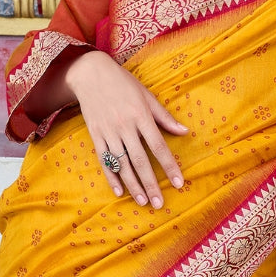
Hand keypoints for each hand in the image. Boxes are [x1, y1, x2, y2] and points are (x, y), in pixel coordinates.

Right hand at [65, 50, 187, 208]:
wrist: (90, 73)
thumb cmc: (123, 83)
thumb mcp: (147, 96)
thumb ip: (164, 117)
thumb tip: (184, 132)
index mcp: (141, 116)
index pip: (159, 146)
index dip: (169, 166)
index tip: (179, 183)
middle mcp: (125, 126)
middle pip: (141, 160)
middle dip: (151, 183)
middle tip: (159, 203)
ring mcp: (109, 132)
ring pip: (122, 164)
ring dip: (133, 185)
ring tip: (143, 202)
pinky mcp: (96, 135)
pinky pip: (104, 160)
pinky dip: (112, 177)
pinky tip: (119, 192)